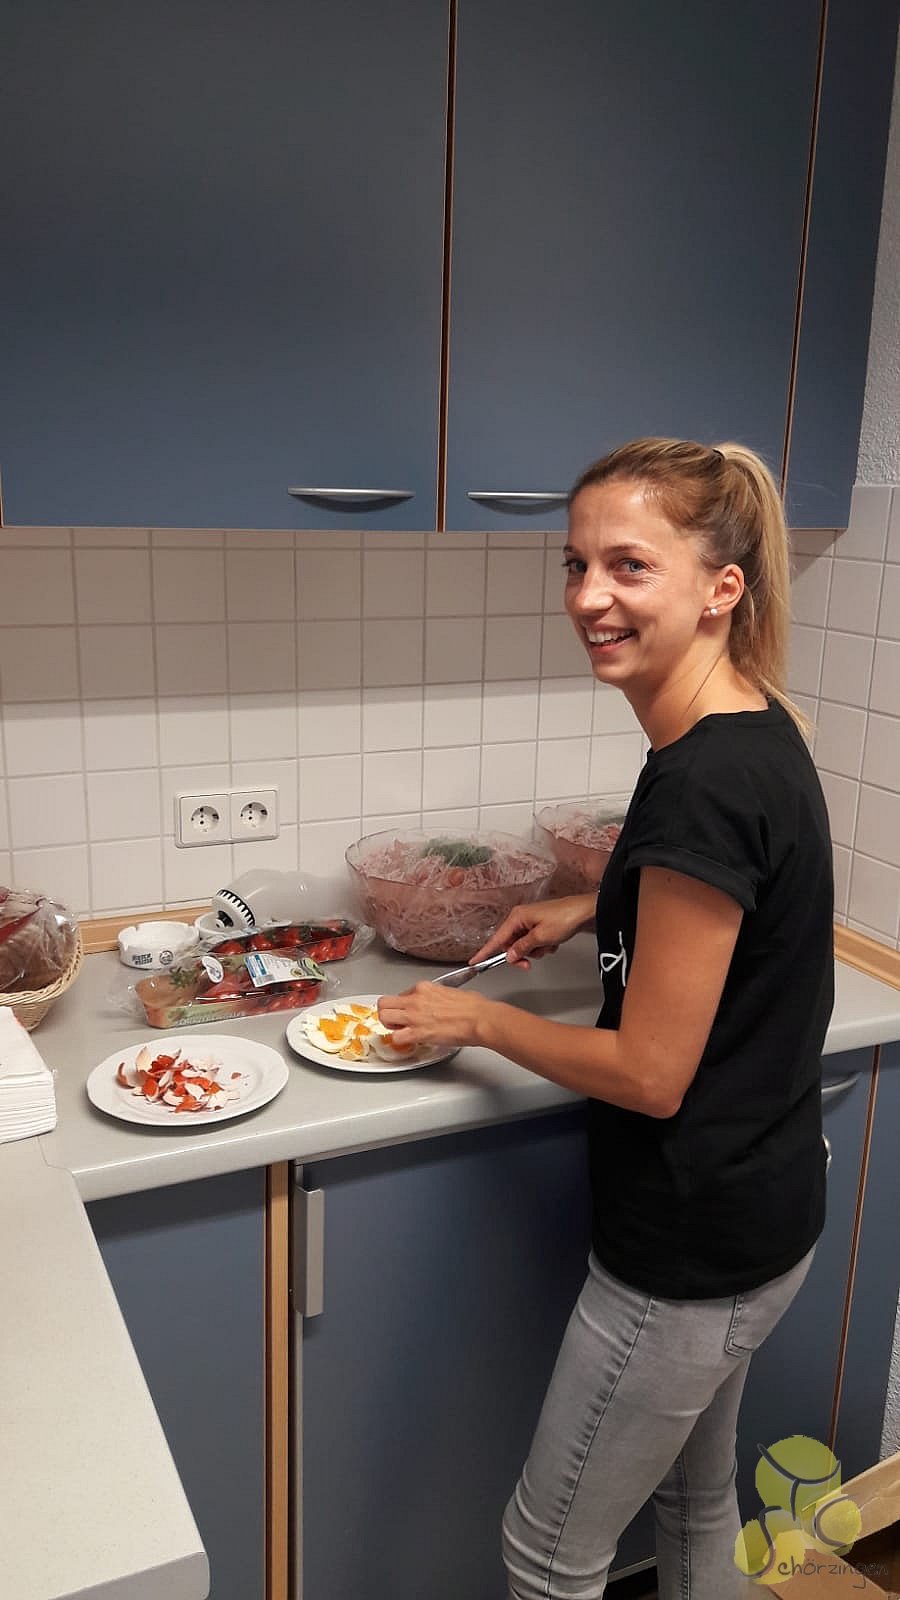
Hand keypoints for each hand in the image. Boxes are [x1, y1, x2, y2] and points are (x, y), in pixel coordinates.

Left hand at [377, 982, 488, 1050]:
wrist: (480, 1018)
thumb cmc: (474, 1007)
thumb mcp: (452, 991)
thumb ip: (439, 995)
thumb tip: (439, 1001)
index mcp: (424, 987)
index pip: (401, 994)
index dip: (404, 1005)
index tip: (409, 1011)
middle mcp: (415, 999)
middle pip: (384, 1003)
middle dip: (387, 1012)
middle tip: (396, 1020)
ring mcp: (414, 1016)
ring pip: (383, 1017)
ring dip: (389, 1026)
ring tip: (399, 1030)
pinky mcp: (417, 1033)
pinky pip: (395, 1037)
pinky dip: (400, 1041)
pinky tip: (409, 1041)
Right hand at [469, 895, 595, 968]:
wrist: (585, 912)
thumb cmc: (564, 918)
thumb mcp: (540, 938)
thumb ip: (522, 948)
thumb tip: (509, 956)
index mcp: (517, 917)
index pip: (497, 938)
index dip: (485, 951)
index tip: (474, 961)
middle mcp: (521, 918)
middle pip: (510, 944)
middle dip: (520, 955)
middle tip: (529, 963)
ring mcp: (531, 922)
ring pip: (524, 945)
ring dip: (535, 951)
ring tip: (548, 946)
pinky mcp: (540, 926)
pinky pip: (534, 943)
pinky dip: (542, 946)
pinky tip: (553, 943)